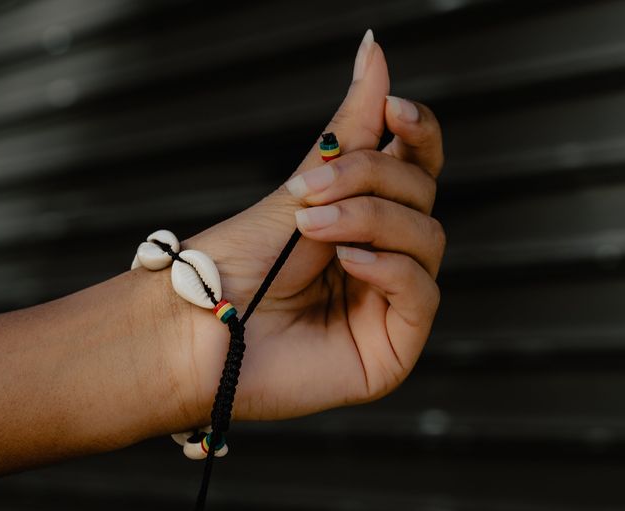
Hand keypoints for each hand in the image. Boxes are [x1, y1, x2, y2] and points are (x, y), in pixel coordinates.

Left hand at [172, 31, 444, 423]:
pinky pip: (423, 294)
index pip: (418, 170)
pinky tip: (349, 262)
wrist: (197, 332)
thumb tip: (375, 48)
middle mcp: (383, 259)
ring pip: (428, 240)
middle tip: (310, 191)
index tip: (392, 106)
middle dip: (372, 178)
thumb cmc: (237, 264)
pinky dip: (391, 269)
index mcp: (363, 222)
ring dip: (372, 220)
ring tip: (315, 227)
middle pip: (422, 196)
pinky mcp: (393, 348)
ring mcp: (389, 305)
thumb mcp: (300, 189)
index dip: (418, 134)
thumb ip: (349, 130)